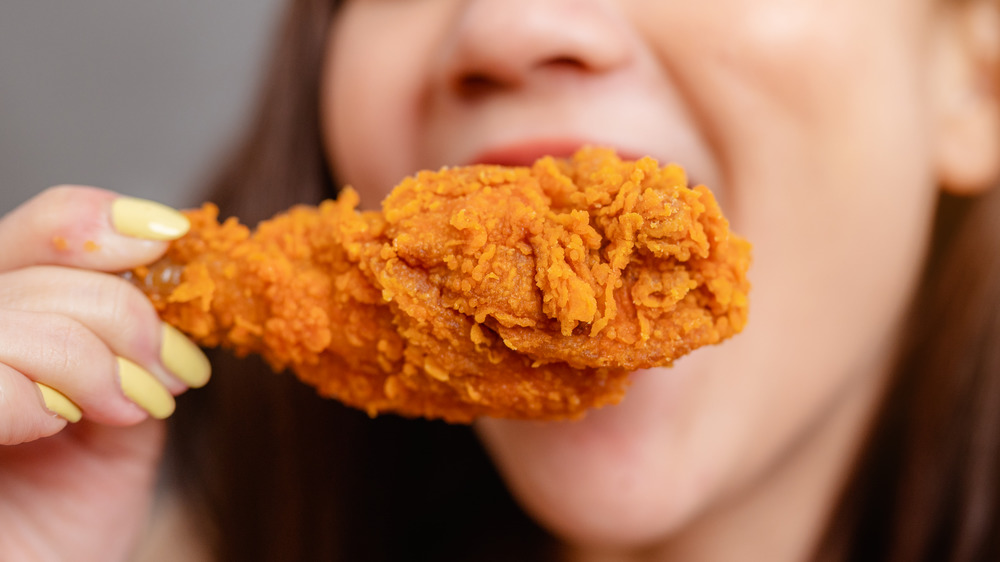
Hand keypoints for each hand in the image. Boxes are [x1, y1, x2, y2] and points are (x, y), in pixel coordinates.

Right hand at [0, 186, 210, 561]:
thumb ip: (135, 352)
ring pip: (7, 316)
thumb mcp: (124, 423)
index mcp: (6, 327)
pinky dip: (27, 398)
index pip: (33, 234)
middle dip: (115, 306)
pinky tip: (54, 427)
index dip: (95, 221)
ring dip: (85, 356)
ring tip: (125, 408)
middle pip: (21, 256)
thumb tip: (174, 284)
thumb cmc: (66, 528)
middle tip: (164, 366)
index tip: (168, 238)